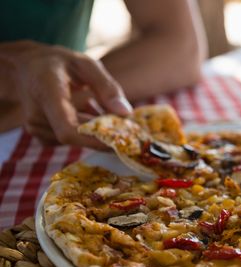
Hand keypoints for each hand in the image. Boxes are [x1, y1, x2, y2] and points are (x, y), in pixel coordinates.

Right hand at [0, 41, 131, 147]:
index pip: (68, 130)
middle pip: (78, 136)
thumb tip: (126, 113)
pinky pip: (71, 139)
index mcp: (47, 93)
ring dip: (96, 130)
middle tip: (127, 125)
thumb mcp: (85, 65)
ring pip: (77, 138)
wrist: (24, 68)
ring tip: (102, 108)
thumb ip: (107, 87)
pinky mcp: (41, 136)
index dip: (96, 141)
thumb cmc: (57, 63)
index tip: (120, 140)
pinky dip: (85, 130)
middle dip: (105, 134)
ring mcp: (36, 128)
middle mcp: (37, 115)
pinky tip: (89, 113)